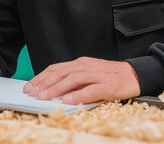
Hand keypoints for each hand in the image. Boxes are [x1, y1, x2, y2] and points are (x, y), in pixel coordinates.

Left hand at [23, 57, 139, 103]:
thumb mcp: (89, 73)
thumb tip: (53, 89)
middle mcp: (86, 67)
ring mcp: (96, 75)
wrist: (134, 74)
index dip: (41, 77)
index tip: (30, 86)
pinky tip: (67, 100)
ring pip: (72, 80)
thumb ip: (73, 79)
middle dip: (44, 83)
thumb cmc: (110, 76)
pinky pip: (90, 90)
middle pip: (61, 73)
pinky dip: (77, 95)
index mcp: (80, 63)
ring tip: (44, 97)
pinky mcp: (107, 85)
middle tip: (32, 93)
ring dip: (56, 89)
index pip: (56, 68)